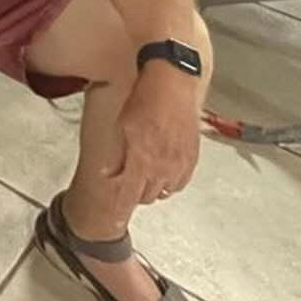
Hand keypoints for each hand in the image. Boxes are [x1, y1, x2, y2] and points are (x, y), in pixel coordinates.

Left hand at [107, 64, 203, 205]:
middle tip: (130, 181)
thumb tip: (108, 175)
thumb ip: (116, 155)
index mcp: (142, 159)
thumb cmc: (145, 99)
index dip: (121, 207)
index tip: (116, 216)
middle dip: (137, 193)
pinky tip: (164, 169)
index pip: (130, 194)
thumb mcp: (121, 126)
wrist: (173, 84)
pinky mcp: (193, 158)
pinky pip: (182, 182)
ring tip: (147, 174)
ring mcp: (181, 164)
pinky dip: (172, 181)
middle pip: (149, 196)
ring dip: (155, 187)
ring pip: (166, 191)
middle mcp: (163, 167)